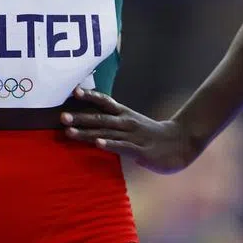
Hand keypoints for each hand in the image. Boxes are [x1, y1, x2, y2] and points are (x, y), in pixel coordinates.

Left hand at [62, 88, 199, 173]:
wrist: (180, 143)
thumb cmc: (151, 135)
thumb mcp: (132, 125)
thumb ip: (113, 124)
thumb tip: (92, 123)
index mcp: (124, 114)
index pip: (105, 102)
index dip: (90, 96)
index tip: (73, 91)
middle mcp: (126, 122)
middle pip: (100, 118)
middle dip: (80, 117)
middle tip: (62, 117)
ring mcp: (133, 136)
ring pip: (106, 132)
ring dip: (87, 132)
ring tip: (69, 131)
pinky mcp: (140, 150)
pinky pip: (122, 146)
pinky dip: (109, 144)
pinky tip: (98, 144)